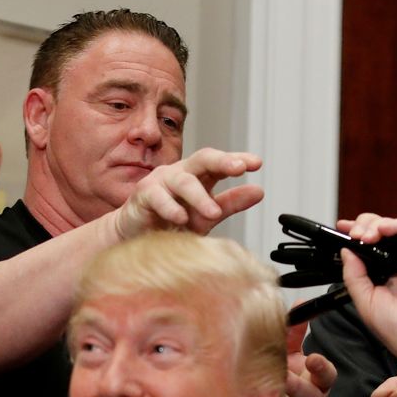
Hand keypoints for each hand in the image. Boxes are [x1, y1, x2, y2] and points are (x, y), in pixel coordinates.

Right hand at [114, 148, 262, 238]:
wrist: (137, 236)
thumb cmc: (172, 223)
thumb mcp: (206, 216)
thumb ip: (230, 204)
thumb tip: (259, 191)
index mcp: (199, 176)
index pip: (220, 163)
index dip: (237, 159)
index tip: (257, 163)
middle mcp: (181, 173)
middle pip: (202, 159)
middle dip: (222, 161)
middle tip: (239, 168)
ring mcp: (161, 181)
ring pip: (183, 181)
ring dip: (199, 197)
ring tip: (214, 213)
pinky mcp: (143, 194)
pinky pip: (158, 197)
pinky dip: (170, 208)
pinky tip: (181, 218)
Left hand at [268, 320, 336, 396]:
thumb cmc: (285, 377)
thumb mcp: (290, 353)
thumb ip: (295, 332)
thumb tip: (299, 303)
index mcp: (317, 380)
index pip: (328, 375)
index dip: (322, 367)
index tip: (312, 357)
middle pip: (311, 396)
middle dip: (297, 386)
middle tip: (283, 376)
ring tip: (268, 395)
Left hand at [338, 213, 396, 378]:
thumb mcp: (364, 302)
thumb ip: (353, 276)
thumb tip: (346, 250)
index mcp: (376, 277)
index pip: (362, 249)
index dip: (351, 236)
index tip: (340, 229)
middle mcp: (391, 265)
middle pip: (375, 233)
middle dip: (362, 227)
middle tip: (355, 234)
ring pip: (391, 229)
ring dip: (376, 225)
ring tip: (366, 235)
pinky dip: (395, 225)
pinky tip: (384, 229)